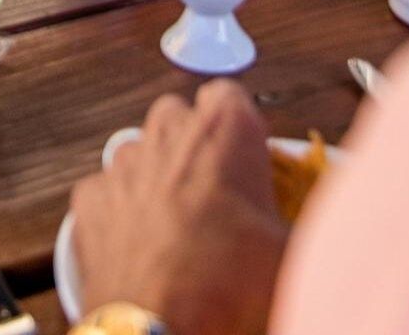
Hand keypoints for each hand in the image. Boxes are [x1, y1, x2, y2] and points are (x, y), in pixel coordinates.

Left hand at [71, 82, 287, 334]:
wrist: (159, 326)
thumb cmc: (227, 283)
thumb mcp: (290, 252)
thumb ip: (301, 221)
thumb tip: (319, 231)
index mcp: (224, 128)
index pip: (230, 95)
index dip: (238, 128)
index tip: (246, 157)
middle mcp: (169, 131)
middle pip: (181, 118)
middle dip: (195, 147)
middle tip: (216, 195)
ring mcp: (123, 161)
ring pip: (142, 152)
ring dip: (158, 177)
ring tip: (180, 226)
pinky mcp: (89, 197)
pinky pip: (109, 191)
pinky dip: (122, 211)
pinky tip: (143, 245)